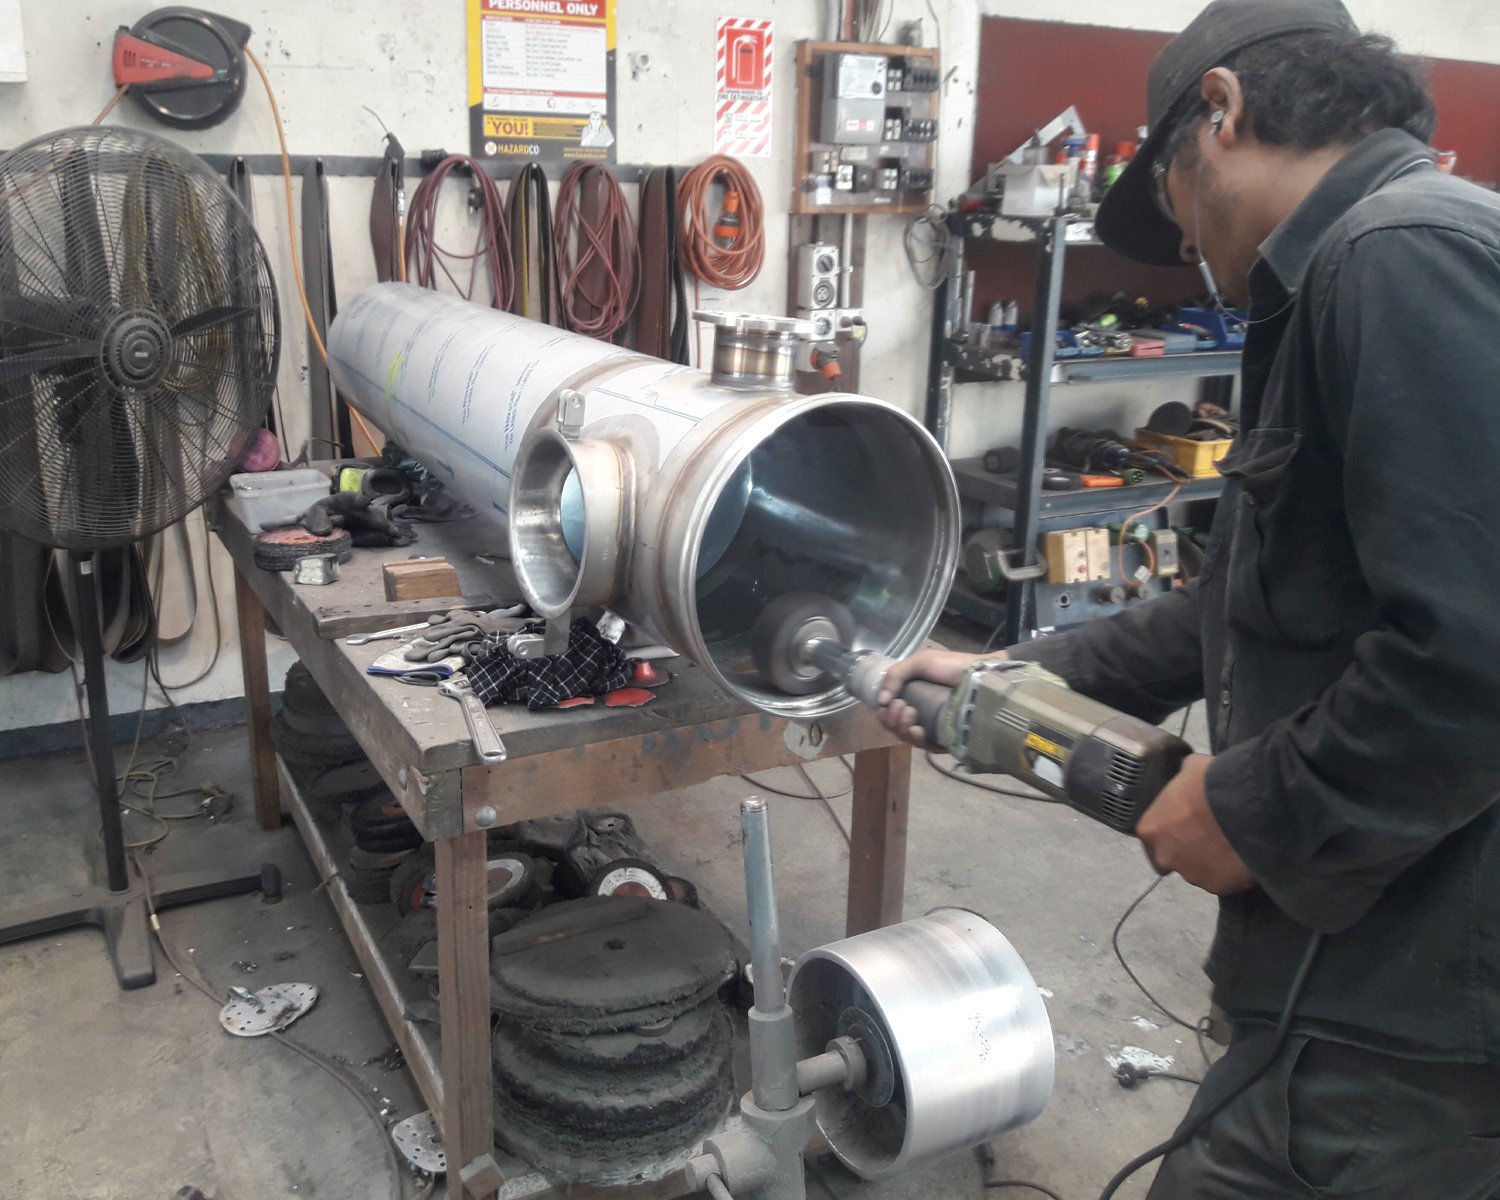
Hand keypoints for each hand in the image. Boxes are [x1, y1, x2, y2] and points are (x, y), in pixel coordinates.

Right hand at [876, 649, 1006, 747]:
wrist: (982, 676)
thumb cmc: (953, 667)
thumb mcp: (921, 662)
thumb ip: (896, 675)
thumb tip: (880, 702)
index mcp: (912, 695)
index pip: (889, 712)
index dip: (885, 711)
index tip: (892, 702)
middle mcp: (920, 712)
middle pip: (894, 726)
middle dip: (892, 719)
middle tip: (904, 707)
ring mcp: (932, 727)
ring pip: (906, 737)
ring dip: (901, 728)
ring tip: (912, 715)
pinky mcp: (945, 739)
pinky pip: (924, 746)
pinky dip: (916, 740)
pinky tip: (918, 730)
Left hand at [1136, 754, 1254, 894]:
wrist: (1245, 806)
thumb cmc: (1211, 783)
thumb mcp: (1191, 769)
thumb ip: (1183, 780)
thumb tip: (1188, 777)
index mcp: (1150, 829)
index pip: (1152, 837)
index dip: (1170, 831)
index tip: (1186, 824)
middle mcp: (1165, 857)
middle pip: (1173, 858)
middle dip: (1188, 850)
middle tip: (1209, 835)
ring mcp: (1192, 875)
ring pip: (1199, 871)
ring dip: (1211, 860)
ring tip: (1231, 841)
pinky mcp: (1219, 887)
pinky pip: (1225, 880)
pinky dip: (1232, 871)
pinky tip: (1244, 853)